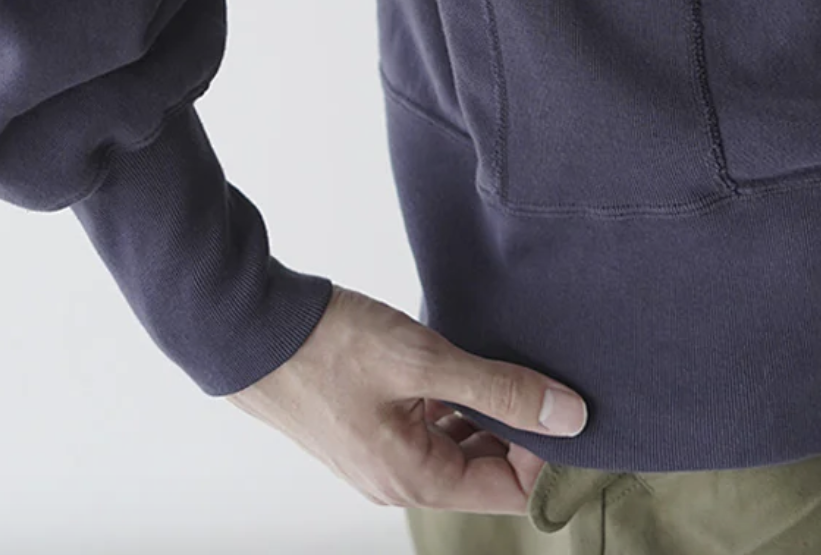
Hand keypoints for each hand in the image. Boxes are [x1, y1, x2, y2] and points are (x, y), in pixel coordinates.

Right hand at [223, 284, 587, 513]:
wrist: (249, 329)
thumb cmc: (329, 346)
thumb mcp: (424, 360)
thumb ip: (500, 389)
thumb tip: (571, 416)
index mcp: (416, 480)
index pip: (511, 491)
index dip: (542, 450)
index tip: (554, 398)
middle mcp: (399, 480)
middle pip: (485, 471)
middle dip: (517, 428)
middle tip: (534, 372)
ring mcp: (379, 455)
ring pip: (456, 445)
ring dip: (483, 410)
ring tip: (496, 359)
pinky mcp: (366, 426)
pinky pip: (427, 426)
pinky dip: (450, 400)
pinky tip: (455, 360)